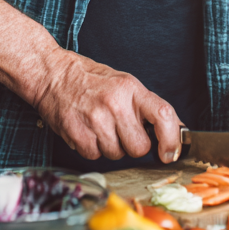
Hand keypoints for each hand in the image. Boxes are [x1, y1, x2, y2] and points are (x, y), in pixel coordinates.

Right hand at [35, 50, 182, 162]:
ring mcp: (95, 118)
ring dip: (110, 146)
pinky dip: (91, 148)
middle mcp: (115, 103)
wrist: (52, 73)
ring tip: (99, 126)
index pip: (164, 115)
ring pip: (116, 154)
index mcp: (131, 88)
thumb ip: (147, 106)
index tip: (169, 153)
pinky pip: (94, 156)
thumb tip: (175, 128)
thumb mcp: (124, 83)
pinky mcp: (77, 132)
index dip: (172, 140)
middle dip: (132, 145)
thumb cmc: (89, 79)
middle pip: (139, 147)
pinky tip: (86, 130)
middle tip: (120, 130)